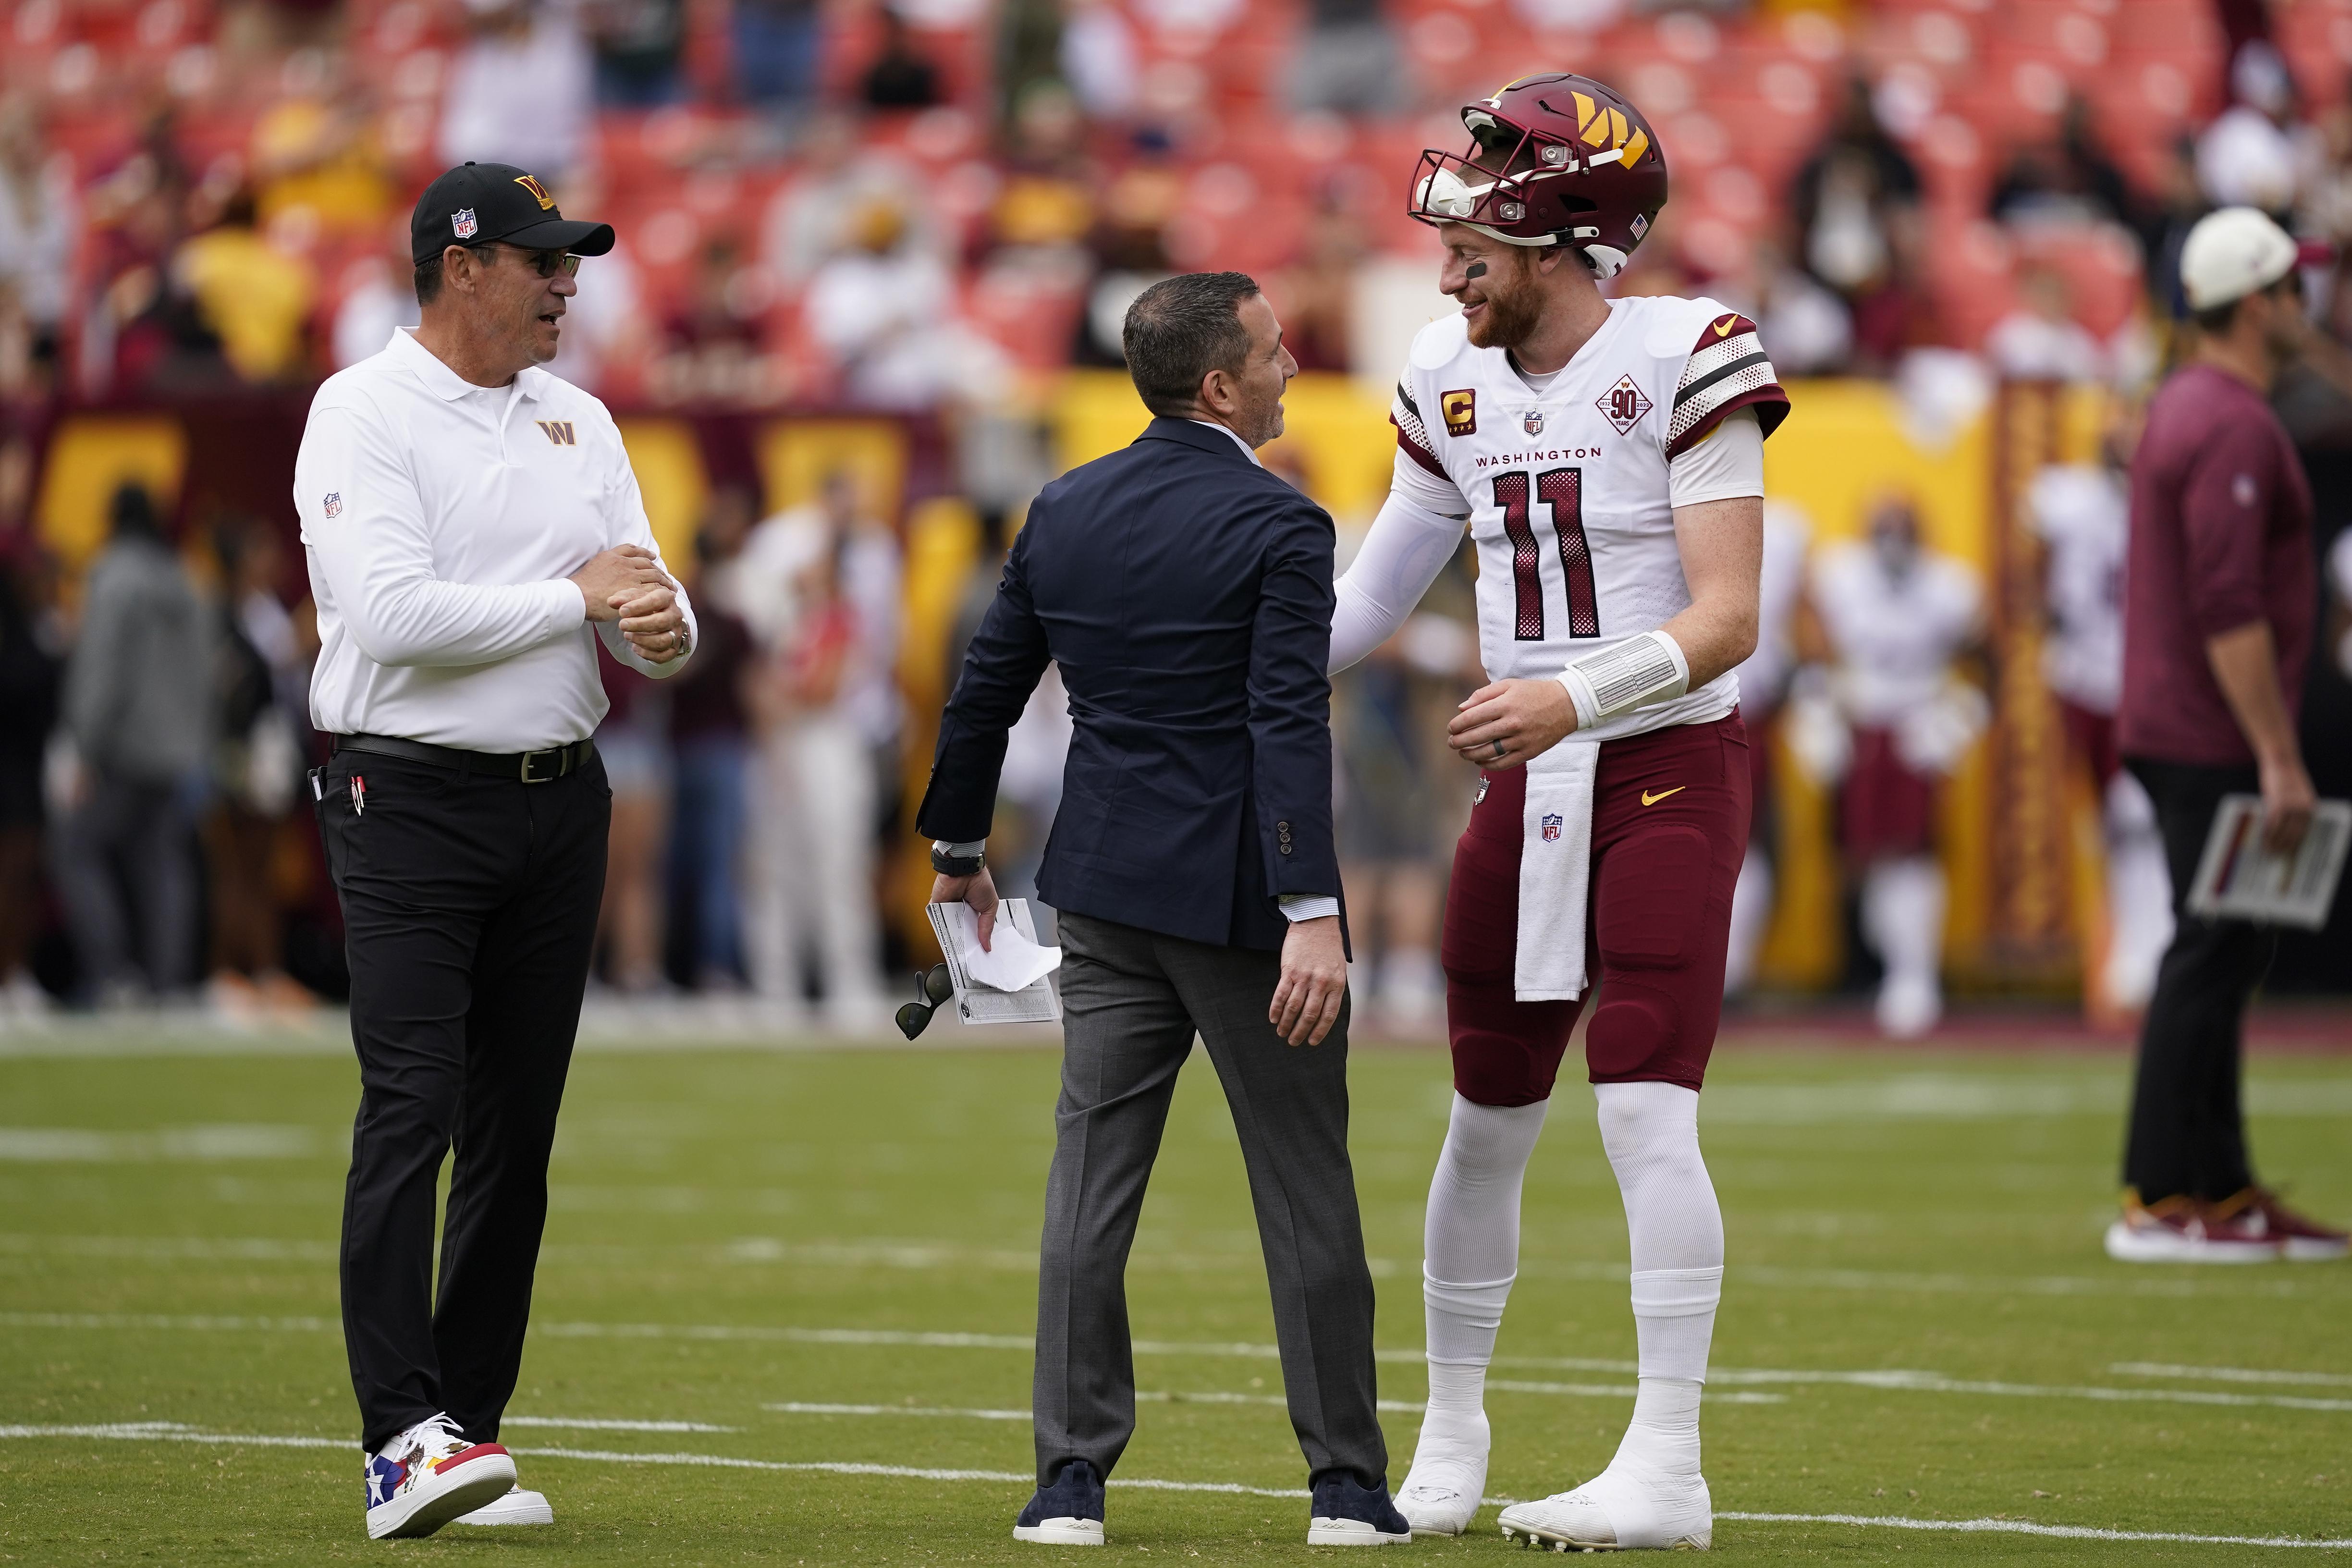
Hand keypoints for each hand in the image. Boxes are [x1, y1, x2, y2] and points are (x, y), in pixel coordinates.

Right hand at [568, 546, 668, 623]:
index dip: (645, 553)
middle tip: (666, 577)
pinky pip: (653, 589)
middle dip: (659, 570)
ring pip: (653, 575)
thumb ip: (606, 563)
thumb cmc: (582, 586)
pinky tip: (666, 595)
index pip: (633, 550)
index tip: (653, 556)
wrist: (578, 596)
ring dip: (664, 581)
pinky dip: (662, 592)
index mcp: (613, 556)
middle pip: (648, 564)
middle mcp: (624, 564)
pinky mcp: (634, 590)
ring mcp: (630, 576)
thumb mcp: (593, 566)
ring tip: (670, 587)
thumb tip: (612, 569)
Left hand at [616, 583, 688, 663]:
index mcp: (667, 599)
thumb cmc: (646, 606)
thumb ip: (623, 598)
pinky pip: (663, 656)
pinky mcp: (673, 649)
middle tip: (622, 625)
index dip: (638, 606)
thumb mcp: (635, 598)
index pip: (656, 600)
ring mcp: (676, 633)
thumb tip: (611, 601)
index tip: (622, 611)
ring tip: (627, 636)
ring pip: (663, 641)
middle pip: (662, 622)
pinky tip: (635, 648)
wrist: (660, 618)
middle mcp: (675, 616)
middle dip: (639, 625)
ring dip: (642, 640)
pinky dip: (647, 654)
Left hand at [930, 865, 999, 951]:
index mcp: (974, 909)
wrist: (964, 870)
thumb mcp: (990, 907)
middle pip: (961, 930)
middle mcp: (960, 910)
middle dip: (965, 942)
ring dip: (954, 938)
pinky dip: (941, 930)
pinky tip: (947, 941)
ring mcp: (948, 909)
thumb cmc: (980, 882)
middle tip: (970, 956)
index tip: (980, 953)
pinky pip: (938, 921)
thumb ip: (986, 927)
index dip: (977, 940)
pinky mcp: (936, 907)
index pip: (974, 928)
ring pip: (949, 928)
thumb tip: (987, 945)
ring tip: (960, 952)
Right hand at [1270, 914, 1344, 1046]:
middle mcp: (1321, 983)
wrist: (1317, 923)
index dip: (1319, 1032)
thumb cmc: (1328, 948)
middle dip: (1300, 1031)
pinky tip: (1273, 1018)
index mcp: (1336, 984)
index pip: (1328, 1016)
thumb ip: (1332, 990)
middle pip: (1309, 1015)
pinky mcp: (1290, 970)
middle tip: (1293, 1042)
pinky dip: (1276, 1009)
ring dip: (1286, 1023)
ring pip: (1293, 1007)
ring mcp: (1305, 976)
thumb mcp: (1339, 969)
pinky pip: (1281, 994)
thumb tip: (1324, 1013)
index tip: (1312, 1042)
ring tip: (1281, 1033)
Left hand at [1447, 677, 1576, 768]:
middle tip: (1451, 742)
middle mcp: (1512, 723)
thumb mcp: (1509, 685)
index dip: (1457, 725)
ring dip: (1470, 755)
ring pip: (1488, 753)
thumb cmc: (1535, 693)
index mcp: (1506, 704)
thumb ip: (1483, 694)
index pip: (1472, 717)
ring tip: (1462, 753)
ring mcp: (1521, 740)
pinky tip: (1479, 761)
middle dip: (1459, 741)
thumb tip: (1462, 708)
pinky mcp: (1529, 752)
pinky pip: (1503, 764)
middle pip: (1476, 737)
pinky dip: (1488, 765)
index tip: (1451, 728)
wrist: (1567, 705)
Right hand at [2258, 751, 2316, 856]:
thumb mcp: (2294, 794)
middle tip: (2277, 857)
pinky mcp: (2278, 804)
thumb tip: (2282, 826)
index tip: (2290, 854)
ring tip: (2268, 851)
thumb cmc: (2285, 776)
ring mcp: (2292, 807)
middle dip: (2286, 847)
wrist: (2282, 760)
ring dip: (2275, 843)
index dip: (2296, 844)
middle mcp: (2305, 809)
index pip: (2305, 831)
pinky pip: (2273, 824)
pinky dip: (2267, 833)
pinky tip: (2263, 839)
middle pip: (2296, 835)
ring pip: (2283, 832)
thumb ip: (2292, 809)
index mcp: (2311, 807)